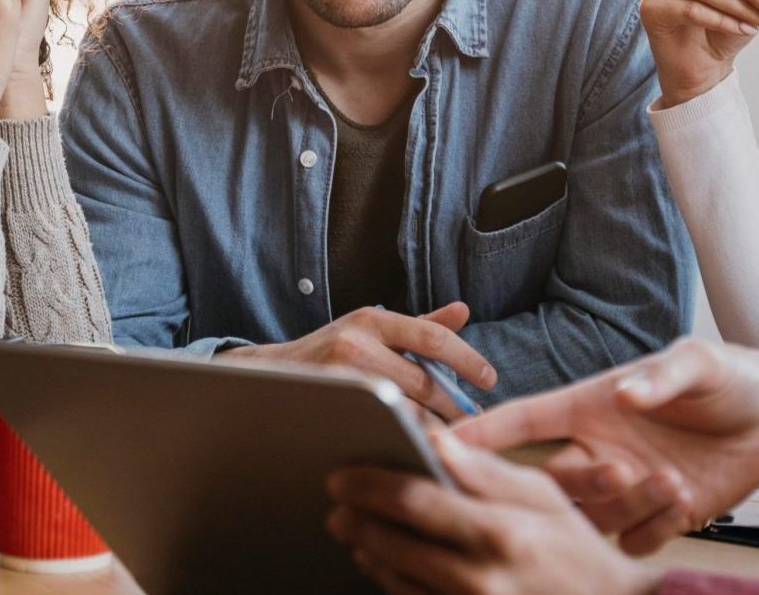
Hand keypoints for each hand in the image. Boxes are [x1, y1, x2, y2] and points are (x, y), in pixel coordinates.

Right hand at [220, 303, 497, 420]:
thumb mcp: (371, 329)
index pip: (432, 337)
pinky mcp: (327, 404)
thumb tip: (463, 311)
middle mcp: (356, 341)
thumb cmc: (330, 351)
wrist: (267, 374)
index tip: (490, 379)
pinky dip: (402, 437)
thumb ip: (419, 326)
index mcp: (373, 319)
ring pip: (403, 411)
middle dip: (453, 408)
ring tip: (453, 440)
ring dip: (432, 428)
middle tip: (474, 424)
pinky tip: (416, 447)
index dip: (467, 358)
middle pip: (423, 382)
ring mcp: (339, 376)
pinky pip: (377, 426)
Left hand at [327, 433, 658, 594]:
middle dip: (356, 520)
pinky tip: (384, 564)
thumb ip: (485, 469)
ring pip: (395, 581)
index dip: (369, 485)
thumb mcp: (545, 497)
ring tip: (354, 530)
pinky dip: (391, 583)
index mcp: (500, 533)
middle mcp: (479, 579)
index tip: (342, 474)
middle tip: (336, 503)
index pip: (415, 501)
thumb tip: (434, 439)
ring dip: (368, 552)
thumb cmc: (576, 551)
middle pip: (393, 545)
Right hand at [454, 338, 758, 553]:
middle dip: (573, 483)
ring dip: (625, 504)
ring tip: (672, 480)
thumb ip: (661, 377)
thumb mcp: (697, 362)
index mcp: (591, 405)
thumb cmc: (727, 378)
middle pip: (550, 482)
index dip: (483, 431)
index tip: (440, 442)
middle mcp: (598, 449)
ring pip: (592, 516)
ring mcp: (625, 488)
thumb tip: (626, 394)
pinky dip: (655, 526)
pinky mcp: (657, 517)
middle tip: (617, 469)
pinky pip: (635, 540)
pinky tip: (688, 500)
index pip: (524, 420)